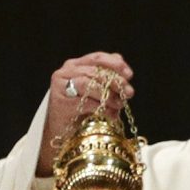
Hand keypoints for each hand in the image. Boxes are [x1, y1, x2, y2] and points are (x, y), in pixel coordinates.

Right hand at [37, 53, 135, 176]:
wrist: (62, 132)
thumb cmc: (81, 109)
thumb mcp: (97, 92)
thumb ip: (108, 80)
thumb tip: (126, 75)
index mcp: (75, 65)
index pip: (97, 58)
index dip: (115, 64)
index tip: (129, 75)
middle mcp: (66, 72)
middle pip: (95, 72)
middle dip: (115, 82)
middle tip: (129, 92)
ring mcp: (60, 86)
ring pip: (88, 84)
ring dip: (108, 95)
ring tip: (120, 104)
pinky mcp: (61, 103)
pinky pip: (86, 103)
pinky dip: (103, 109)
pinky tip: (112, 115)